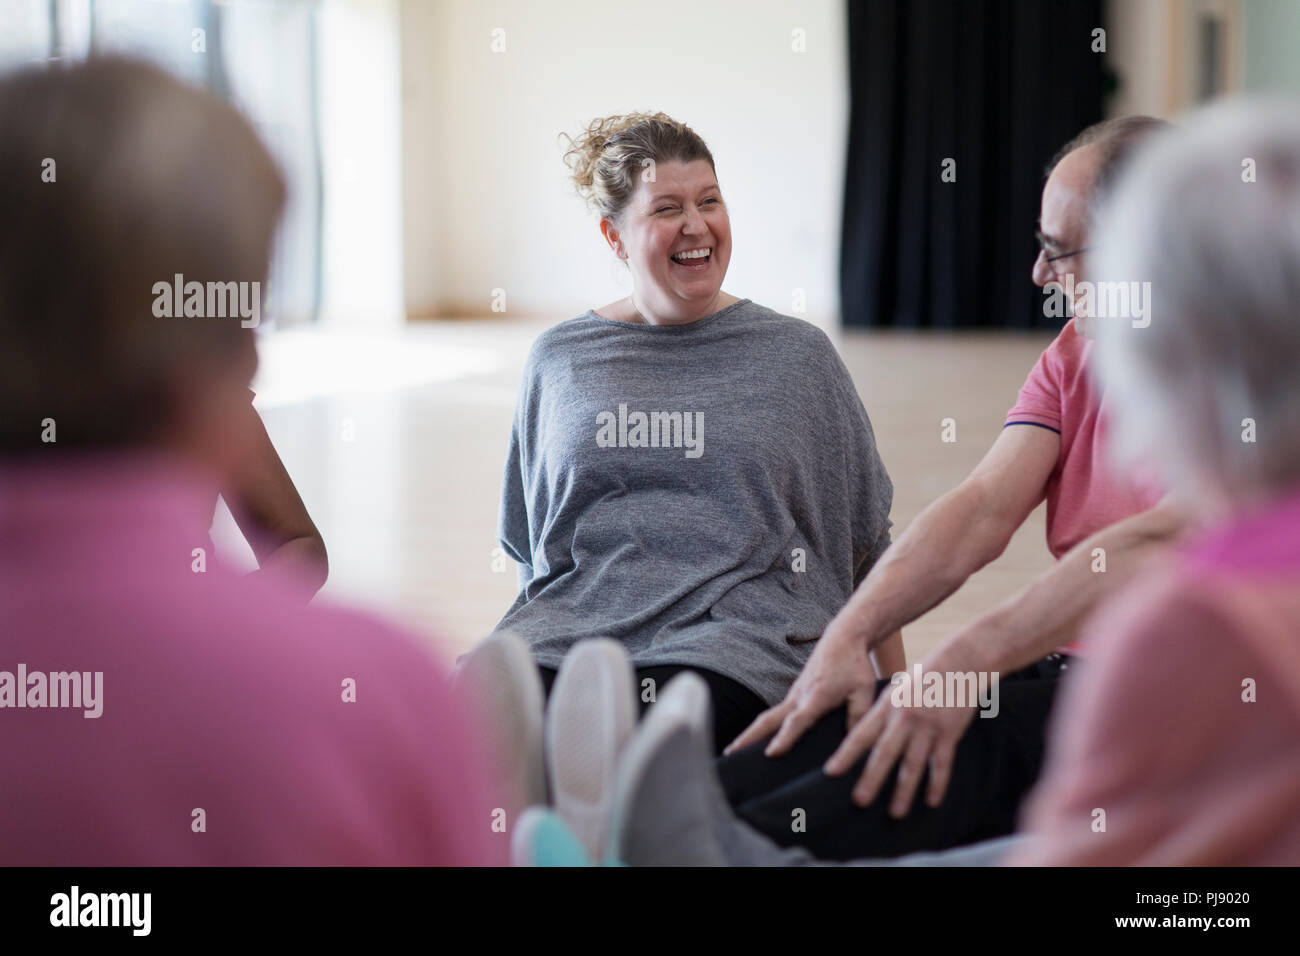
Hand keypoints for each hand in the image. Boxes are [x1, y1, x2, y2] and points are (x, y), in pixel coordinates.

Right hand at [725, 618, 879, 756]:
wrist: (842, 637)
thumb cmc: (854, 664)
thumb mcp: (864, 690)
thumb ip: (858, 715)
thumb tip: (854, 743)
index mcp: (816, 696)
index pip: (797, 721)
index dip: (785, 738)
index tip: (771, 753)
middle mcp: (799, 696)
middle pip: (768, 720)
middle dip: (749, 737)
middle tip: (731, 754)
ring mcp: (794, 694)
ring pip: (768, 718)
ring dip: (750, 734)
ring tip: (734, 753)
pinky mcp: (795, 693)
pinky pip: (776, 714)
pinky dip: (763, 728)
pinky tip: (757, 741)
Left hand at [823, 646, 981, 816]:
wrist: (958, 663)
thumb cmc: (921, 677)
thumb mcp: (894, 689)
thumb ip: (878, 713)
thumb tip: (860, 736)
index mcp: (887, 707)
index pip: (861, 734)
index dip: (846, 755)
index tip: (831, 772)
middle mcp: (904, 718)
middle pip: (885, 753)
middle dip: (871, 779)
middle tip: (859, 801)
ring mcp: (927, 728)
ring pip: (913, 765)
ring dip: (903, 791)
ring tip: (894, 813)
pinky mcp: (949, 734)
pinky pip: (942, 765)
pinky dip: (937, 785)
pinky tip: (931, 802)